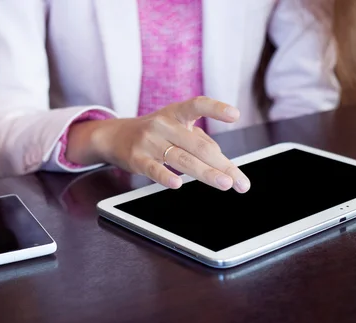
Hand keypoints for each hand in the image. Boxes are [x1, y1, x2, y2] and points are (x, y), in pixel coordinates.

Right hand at [68, 97, 250, 192]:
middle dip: (223, 165)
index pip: (198, 105)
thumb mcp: (177, 128)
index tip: (235, 115)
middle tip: (240, 182)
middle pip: (199, 146)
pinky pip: (154, 169)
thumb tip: (221, 160)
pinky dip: (166, 177)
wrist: (115, 136)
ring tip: (225, 184)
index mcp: (176, 113)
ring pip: (183, 159)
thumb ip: (200, 141)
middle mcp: (163, 124)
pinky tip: (178, 184)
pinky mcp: (137, 158)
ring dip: (206, 173)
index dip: (216, 108)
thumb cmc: (155, 133)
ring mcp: (149, 141)